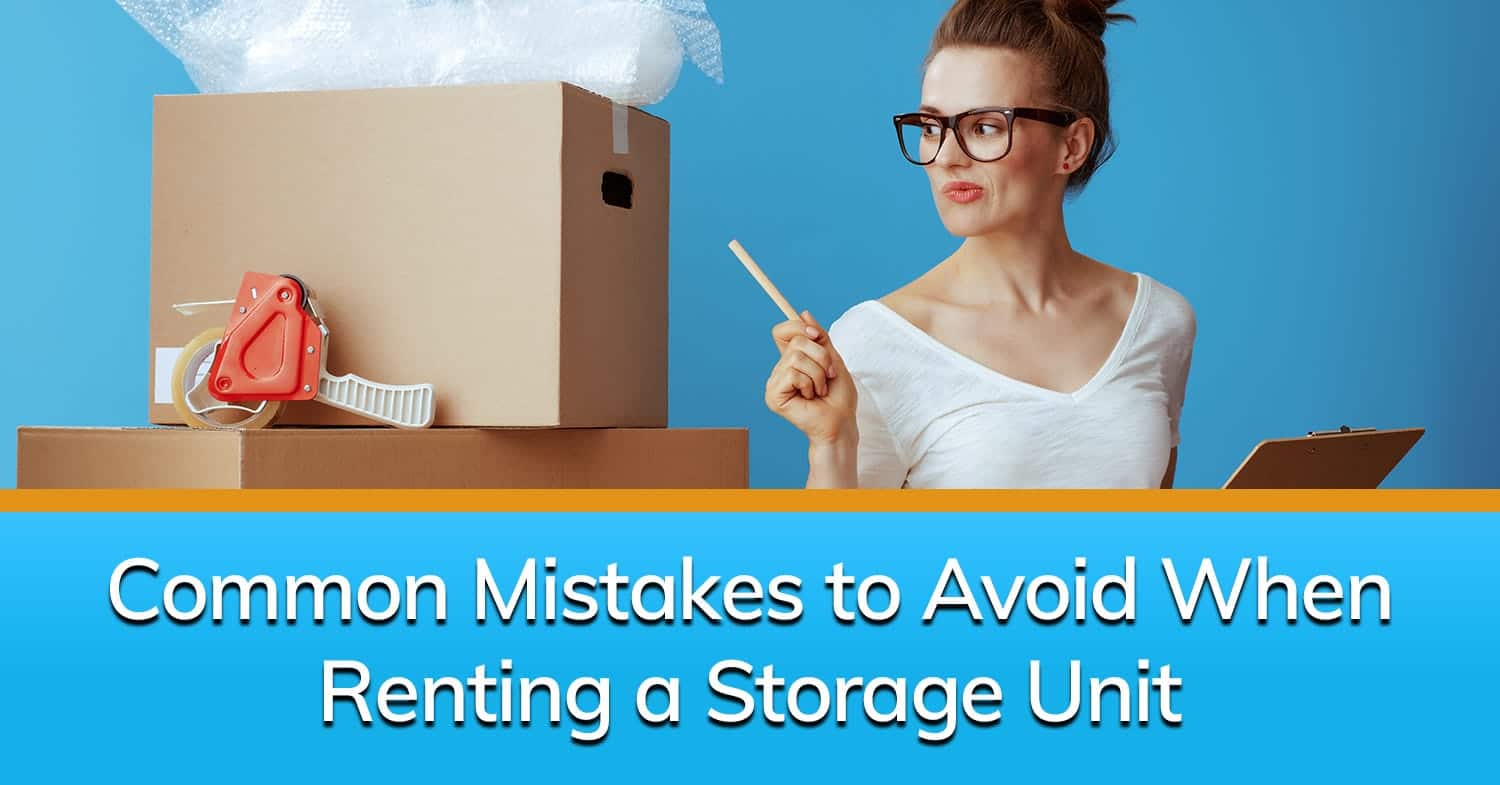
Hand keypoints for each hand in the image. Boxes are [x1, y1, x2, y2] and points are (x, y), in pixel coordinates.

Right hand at [765, 311, 857, 445]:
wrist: (841, 422)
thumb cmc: (839, 397)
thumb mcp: (833, 358)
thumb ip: (819, 337)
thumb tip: (804, 313)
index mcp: (791, 360)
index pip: (782, 331)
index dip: (798, 327)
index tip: (818, 336)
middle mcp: (780, 370)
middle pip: (795, 341)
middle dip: (821, 356)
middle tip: (829, 375)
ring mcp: (775, 382)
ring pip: (796, 357)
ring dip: (819, 373)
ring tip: (820, 390)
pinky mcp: (773, 395)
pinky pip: (793, 373)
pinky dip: (810, 383)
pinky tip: (811, 397)